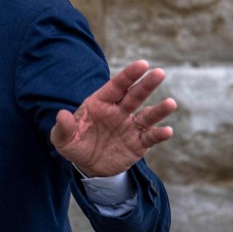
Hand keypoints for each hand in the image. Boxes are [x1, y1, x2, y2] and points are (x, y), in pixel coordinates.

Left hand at [50, 60, 176, 177]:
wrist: (88, 166)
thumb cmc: (75, 145)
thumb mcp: (63, 139)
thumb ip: (63, 127)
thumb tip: (61, 114)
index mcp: (100, 104)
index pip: (116, 86)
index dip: (128, 75)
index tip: (142, 64)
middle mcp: (118, 112)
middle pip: (135, 95)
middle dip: (146, 84)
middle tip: (159, 73)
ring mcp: (130, 127)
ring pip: (147, 116)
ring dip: (159, 110)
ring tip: (170, 104)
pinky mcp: (138, 144)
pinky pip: (150, 137)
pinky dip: (159, 134)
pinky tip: (167, 131)